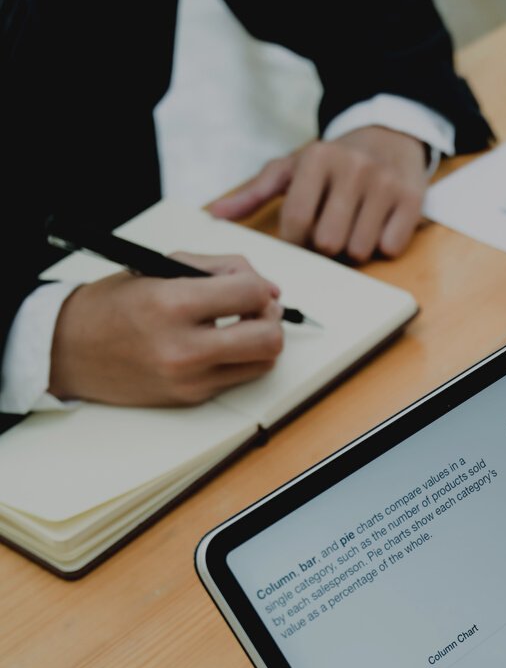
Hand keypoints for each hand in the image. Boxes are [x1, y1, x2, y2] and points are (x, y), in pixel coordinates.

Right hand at [49, 253, 283, 406]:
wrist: (71, 350)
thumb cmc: (114, 304)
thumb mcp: (159, 269)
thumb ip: (218, 270)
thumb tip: (268, 289)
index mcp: (172, 304)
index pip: (251, 293)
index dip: (260, 286)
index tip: (252, 285)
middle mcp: (183, 348)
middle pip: (269, 338)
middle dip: (271, 318)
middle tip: (257, 309)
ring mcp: (189, 379)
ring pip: (263, 364)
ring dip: (262, 342)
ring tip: (240, 326)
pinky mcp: (191, 398)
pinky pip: (238, 378)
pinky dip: (239, 359)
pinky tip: (218, 345)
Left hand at [208, 127, 429, 261]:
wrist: (390, 135)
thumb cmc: (333, 160)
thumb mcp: (292, 167)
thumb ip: (254, 193)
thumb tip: (215, 217)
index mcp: (317, 158)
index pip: (297, 223)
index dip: (297, 241)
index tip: (303, 235)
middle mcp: (352, 167)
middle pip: (328, 242)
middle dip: (326, 246)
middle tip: (331, 231)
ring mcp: (384, 183)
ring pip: (359, 250)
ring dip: (354, 249)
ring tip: (354, 227)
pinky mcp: (411, 199)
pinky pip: (390, 248)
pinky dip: (383, 245)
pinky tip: (379, 225)